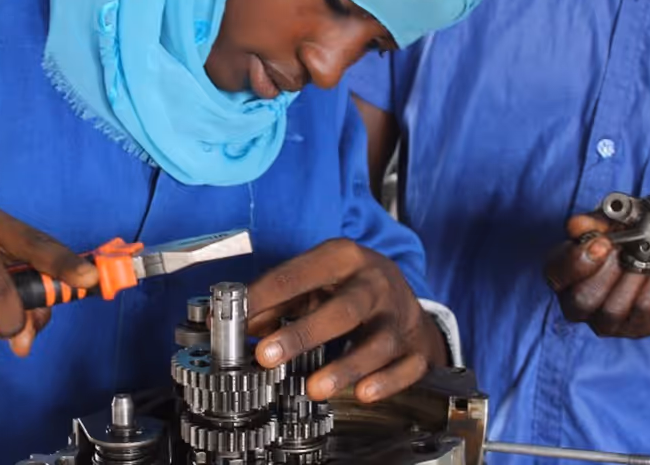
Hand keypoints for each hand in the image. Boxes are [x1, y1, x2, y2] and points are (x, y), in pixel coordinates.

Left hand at [247, 238, 447, 402]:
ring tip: (314, 387)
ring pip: (376, 343)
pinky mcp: (417, 348)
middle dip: (302, 334)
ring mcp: (400, 316)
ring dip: (344, 367)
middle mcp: (375, 283)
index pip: (296, 275)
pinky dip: (385, 382)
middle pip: (342, 309)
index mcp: (343, 257)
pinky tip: (363, 393)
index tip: (232, 320)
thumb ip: (279, 301)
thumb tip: (241, 323)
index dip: (261, 298)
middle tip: (266, 355)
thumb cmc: (351, 289)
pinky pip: (405, 368)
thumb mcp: (316, 283)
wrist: (407, 301)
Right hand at [544, 213, 649, 337]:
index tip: (601, 243)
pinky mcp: (639, 327)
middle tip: (628, 251)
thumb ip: (593, 223)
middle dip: (608, 272)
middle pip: (583, 300)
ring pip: (613, 310)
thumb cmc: (628, 236)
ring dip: (635, 278)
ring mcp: (608, 321)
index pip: (556, 274)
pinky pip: (645, 313)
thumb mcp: (610, 222)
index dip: (577, 261)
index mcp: (565, 275)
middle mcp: (580, 305)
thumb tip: (578, 225)